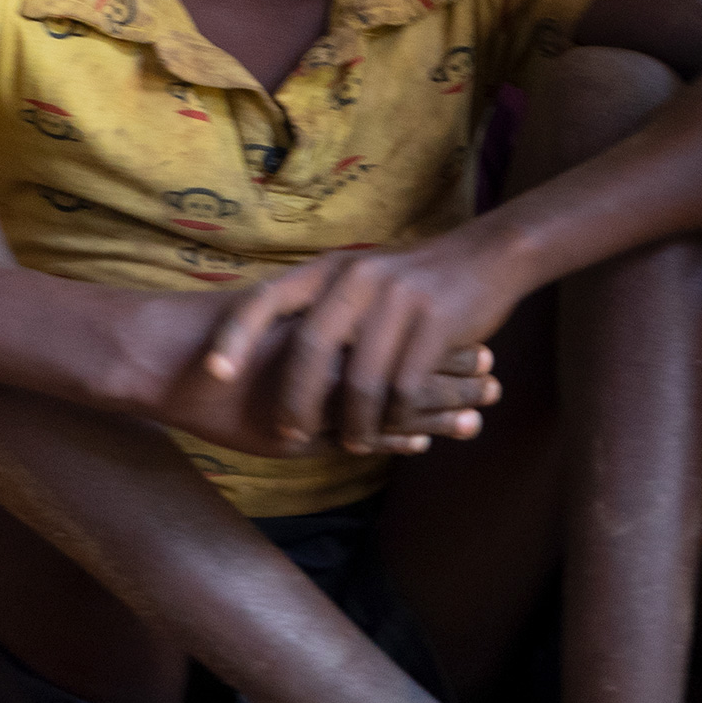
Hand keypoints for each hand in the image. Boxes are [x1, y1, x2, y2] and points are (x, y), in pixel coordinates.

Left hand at [177, 235, 513, 458]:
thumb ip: (322, 304)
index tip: (214, 374)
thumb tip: (269, 348)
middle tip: (288, 435)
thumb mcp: (360, 277)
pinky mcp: (435, 324)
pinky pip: (404, 387)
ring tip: (351, 444)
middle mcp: (357, 278)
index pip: (266, 298)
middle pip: (311, 349)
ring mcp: (397, 300)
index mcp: (329, 268)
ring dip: (354, 422)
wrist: (487, 258)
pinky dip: (396, 418)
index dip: (234, 336)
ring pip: (361, 379)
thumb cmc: (414, 280)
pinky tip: (393, 431)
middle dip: (296, 400)